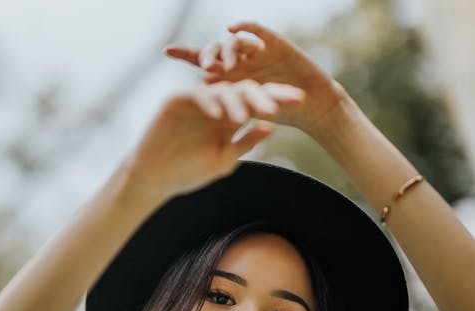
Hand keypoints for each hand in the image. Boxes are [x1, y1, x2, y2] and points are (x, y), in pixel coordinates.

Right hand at [126, 79, 305, 199]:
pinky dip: (209, 103)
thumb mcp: (224, 160)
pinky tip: (219, 115)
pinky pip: (197, 95)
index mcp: (231, 117)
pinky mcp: (177, 100)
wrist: (156, 178)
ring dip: (235, 102)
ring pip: (223, 91)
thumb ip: (245, 143)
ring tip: (244, 116)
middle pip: (245, 91)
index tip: (300, 102)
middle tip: (276, 105)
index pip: (258, 103)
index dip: (279, 100)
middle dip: (262, 96)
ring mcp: (197, 100)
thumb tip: (271, 128)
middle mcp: (217, 104)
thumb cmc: (189, 172)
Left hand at [164, 20, 346, 133]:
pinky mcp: (273, 42)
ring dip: (226, 51)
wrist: (312, 106)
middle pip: (215, 49)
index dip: (186, 54)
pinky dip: (243, 27)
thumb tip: (202, 94)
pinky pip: (253, 29)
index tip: (167, 50)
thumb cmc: (282, 115)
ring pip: (232, 41)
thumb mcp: (251, 114)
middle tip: (205, 66)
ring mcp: (256, 51)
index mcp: (232, 78)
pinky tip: (232, 27)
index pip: (204, 64)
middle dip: (206, 53)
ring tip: (226, 67)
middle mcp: (240, 61)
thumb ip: (229, 104)